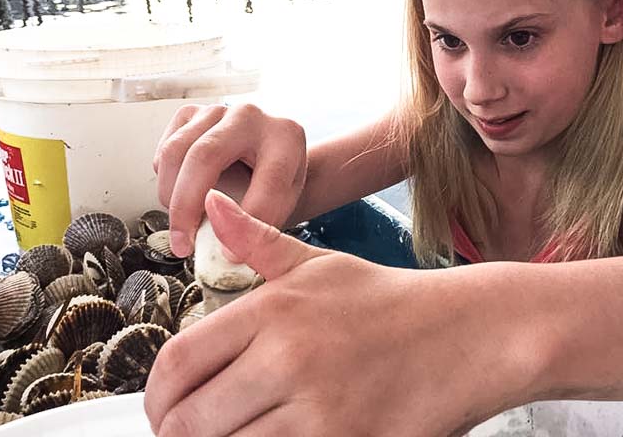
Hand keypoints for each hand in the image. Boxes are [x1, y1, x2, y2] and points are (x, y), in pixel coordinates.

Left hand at [144, 191, 537, 435]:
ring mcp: (317, 411)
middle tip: (188, 431)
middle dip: (178, 432)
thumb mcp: (319, 263)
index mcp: (272, 311)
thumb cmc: (386, 299)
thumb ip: (256, 240)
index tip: (165, 406)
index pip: (179, 361)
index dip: (157, 395)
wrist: (465, 334)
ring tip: (230, 434)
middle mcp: (286, 359)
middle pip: (190, 421)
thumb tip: (212, 208)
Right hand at [154, 104, 306, 256]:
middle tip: (183, 244)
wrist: (266, 156)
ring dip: (171, 196)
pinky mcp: (191, 114)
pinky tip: (182, 193)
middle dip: (187, 206)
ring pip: (175, 152)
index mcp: (286, 137)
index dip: (247, 220)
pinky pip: (165, 150)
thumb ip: (259, 224)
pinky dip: (166, 179)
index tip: (229, 253)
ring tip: (183, 224)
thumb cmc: (274, 182)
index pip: (267, 180)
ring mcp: (218, 110)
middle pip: (204, 155)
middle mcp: (251, 116)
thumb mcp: (281, 204)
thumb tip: (223, 253)